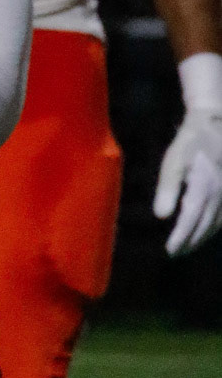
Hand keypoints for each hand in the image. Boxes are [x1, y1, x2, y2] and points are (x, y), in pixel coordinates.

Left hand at [153, 110, 221, 253]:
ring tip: (189, 246)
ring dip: (203, 237)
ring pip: (217, 223)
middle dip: (191, 242)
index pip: (191, 220)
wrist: (216, 123)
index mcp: (203, 188)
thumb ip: (168, 188)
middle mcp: (219, 195)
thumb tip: (161, 216)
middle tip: (176, 254)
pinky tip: (208, 230)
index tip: (170, 251)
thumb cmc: (191, 141)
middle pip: (205, 226)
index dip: (181, 238)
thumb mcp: (174, 160)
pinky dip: (215, 227)